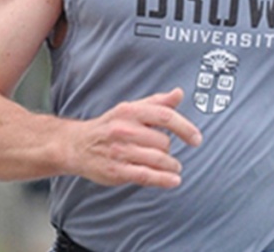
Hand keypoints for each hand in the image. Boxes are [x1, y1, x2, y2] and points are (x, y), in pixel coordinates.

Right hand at [68, 88, 202, 188]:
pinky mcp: (117, 171)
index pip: (165, 117)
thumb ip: (157, 102)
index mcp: (130, 111)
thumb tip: (179, 93)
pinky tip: (173, 180)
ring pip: (158, 159)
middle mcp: (124, 130)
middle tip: (166, 152)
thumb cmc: (109, 126)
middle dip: (169, 149)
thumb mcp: (131, 109)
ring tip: (173, 167)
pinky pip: (147, 176)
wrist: (77, 145)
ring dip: (171, 165)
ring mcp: (120, 151)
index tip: (196, 139)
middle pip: (163, 141)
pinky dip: (164, 180)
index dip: (185, 128)